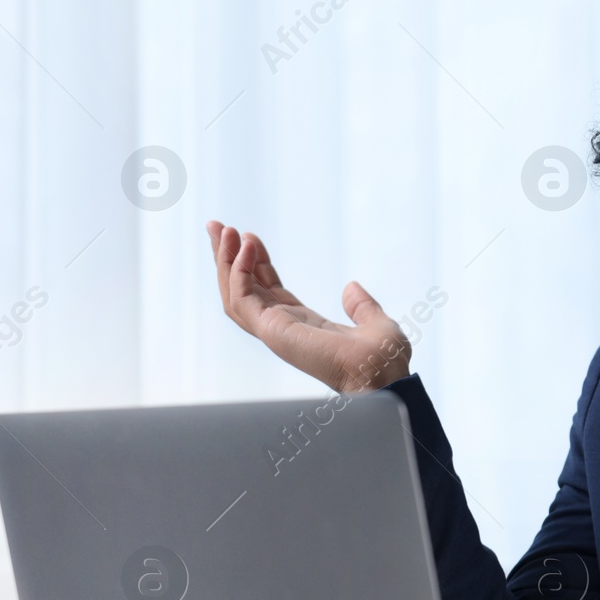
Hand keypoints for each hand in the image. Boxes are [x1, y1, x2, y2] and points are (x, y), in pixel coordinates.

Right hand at [206, 221, 411, 392]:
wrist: (383, 373)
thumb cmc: (383, 358)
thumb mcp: (374, 322)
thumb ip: (361, 305)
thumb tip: (351, 287)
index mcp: (303, 324)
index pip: (267, 289)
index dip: (255, 262)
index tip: (248, 236)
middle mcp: (284, 328)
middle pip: (243, 289)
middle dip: (227, 257)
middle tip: (216, 226)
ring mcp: (275, 331)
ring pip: (234, 294)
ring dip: (225, 261)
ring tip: (221, 229)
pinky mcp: (272, 332)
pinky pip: (243, 299)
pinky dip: (239, 273)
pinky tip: (245, 248)